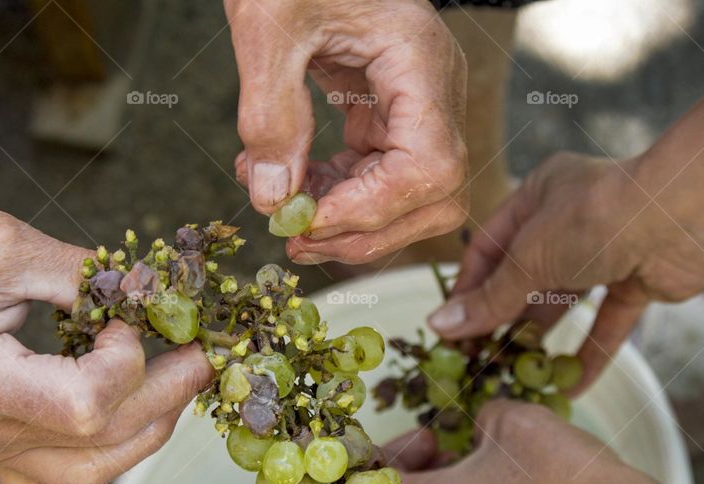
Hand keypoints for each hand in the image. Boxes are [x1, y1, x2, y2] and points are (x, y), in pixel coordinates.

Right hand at [0, 164, 211, 483]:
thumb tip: (152, 292)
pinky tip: (118, 415)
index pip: (84, 407)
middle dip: (167, 396)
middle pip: (98, 445)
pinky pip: (49, 482)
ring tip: (171, 382)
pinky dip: (98, 457)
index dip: (129, 363)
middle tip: (203, 355)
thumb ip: (86, 276)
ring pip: (82, 478)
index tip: (133, 317)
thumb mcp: (5, 245)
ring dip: (143, 432)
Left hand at [226, 0, 468, 263]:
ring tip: (282, 212)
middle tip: (296, 241)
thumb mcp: (268, 23)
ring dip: (347, 220)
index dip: (371, 210)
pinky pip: (377, 174)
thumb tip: (274, 199)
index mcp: (422, 61)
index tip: (306, 222)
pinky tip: (287, 182)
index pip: (429, 168)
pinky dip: (334, 193)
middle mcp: (433, 90)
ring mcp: (416, 104)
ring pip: (408, 196)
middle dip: (365, 232)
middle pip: (435, 196)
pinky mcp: (388, 112)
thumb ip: (270, 113)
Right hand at [426, 152, 703, 387]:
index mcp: (536, 196)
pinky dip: (589, 354)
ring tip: (515, 377)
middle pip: (523, 278)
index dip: (467, 290)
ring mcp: (604, 252)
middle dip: (501, 320)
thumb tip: (440, 327)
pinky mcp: (636, 281)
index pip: (487, 248)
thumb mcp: (530, 258)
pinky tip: (569, 387)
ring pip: (563, 302)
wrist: (685, 218)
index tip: (450, 331)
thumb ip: (490, 298)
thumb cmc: (595, 219)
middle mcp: (568, 220)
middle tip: (479, 361)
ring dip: (541, 340)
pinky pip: (606, 323)